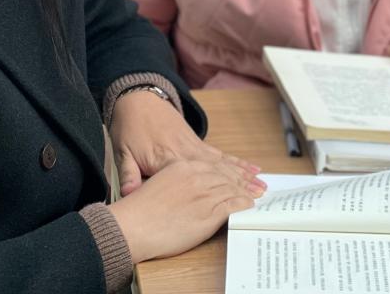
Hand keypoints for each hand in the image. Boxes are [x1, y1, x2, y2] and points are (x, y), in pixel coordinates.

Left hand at [109, 89, 263, 195]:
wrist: (138, 99)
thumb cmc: (129, 127)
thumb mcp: (123, 152)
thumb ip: (128, 175)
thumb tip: (129, 194)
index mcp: (168, 158)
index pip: (195, 180)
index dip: (215, 192)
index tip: (233, 202)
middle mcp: (186, 153)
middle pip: (217, 171)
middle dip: (239, 184)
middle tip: (260, 196)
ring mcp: (194, 146)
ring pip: (223, 163)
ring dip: (243, 174)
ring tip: (262, 185)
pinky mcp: (197, 142)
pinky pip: (220, 155)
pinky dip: (237, 162)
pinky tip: (252, 167)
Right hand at [109, 158, 262, 262]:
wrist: (131, 225)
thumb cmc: (137, 209)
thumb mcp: (155, 181)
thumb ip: (171, 180)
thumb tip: (180, 185)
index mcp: (182, 165)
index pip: (213, 165)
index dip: (228, 169)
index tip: (238, 173)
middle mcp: (196, 175)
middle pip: (226, 175)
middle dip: (243, 178)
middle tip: (258, 182)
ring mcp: (204, 193)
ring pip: (232, 188)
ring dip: (247, 191)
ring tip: (259, 193)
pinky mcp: (208, 211)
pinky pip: (233, 205)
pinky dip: (243, 204)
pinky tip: (250, 205)